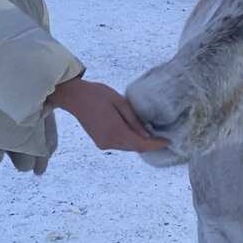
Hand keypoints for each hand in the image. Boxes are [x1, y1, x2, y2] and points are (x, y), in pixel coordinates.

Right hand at [47, 77, 168, 152]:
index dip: (156, 145)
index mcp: (115, 131)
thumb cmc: (97, 94)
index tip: (168, 142)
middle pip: (135, 148)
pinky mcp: (100, 142)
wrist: (74, 97)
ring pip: (128, 147)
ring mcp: (103, 143)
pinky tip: (136, 133)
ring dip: (140, 143)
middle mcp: (109, 142)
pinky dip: (130, 141)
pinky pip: (120, 144)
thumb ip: (134, 120)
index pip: (141, 144)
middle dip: (150, 145)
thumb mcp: (120, 102)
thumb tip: (147, 135)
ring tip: (153, 135)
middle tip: (164, 138)